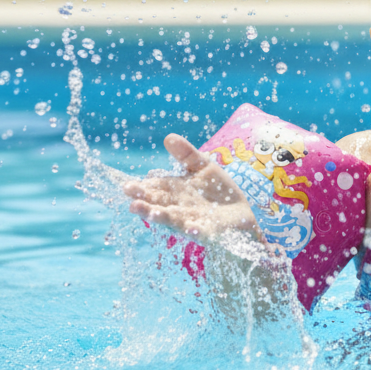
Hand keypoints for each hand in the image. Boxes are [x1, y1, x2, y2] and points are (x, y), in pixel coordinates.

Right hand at [124, 134, 261, 242]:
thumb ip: (186, 154)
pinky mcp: (209, 231)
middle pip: (158, 205)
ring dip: (162, 218)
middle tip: (130, 200)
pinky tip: (191, 229)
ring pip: (173, 220)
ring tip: (151, 214)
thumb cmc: (218, 190)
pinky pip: (201, 232)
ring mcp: (192, 220)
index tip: (128, 185)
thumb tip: (168, 137)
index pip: (154, 188)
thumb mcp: (203, 167)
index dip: (142, 188)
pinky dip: (195, 230)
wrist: (242, 213)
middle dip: (144, 204)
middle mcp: (178, 207)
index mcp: (175, 191)